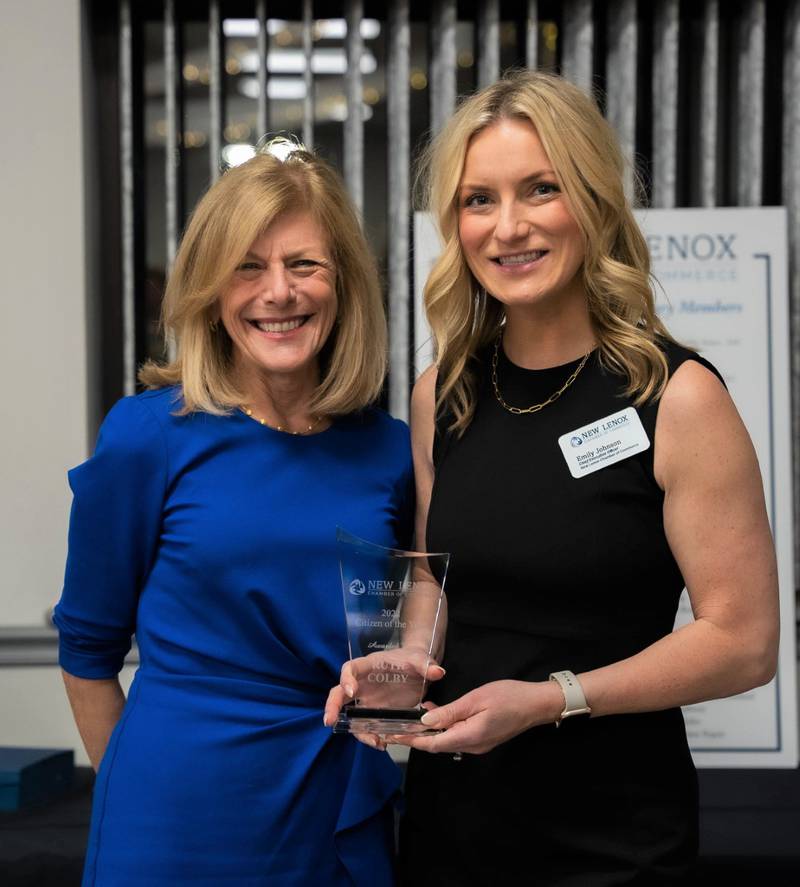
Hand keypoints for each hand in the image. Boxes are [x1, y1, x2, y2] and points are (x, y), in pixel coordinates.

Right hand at [323, 646, 445, 748]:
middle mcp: (362, 683)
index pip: (349, 669)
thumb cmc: (413, 660)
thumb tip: (438, 672)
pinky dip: (369, 735)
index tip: (352, 691)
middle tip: (330, 720)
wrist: (418, 670)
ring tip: (373, 741)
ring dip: (355, 729)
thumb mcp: (420, 660)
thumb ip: (426, 665)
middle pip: (338, 693)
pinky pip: (365, 725)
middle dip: (332, 706)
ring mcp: (366, 699)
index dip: (346, 679)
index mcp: (368, 666)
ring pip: (349, 714)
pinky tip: (382, 743)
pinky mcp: (374, 713)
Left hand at [389, 679, 563, 755]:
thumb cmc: (507, 697)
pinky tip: (437, 711)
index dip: (412, 740)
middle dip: (417, 736)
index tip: (393, 736)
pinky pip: (457, 735)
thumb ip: (450, 712)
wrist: (536, 704)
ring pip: (447, 740)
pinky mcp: (482, 738)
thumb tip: (425, 721)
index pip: (433, 744)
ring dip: (430, 730)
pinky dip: (444, 726)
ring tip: (414, 715)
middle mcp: (471, 746)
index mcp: (468, 737)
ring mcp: (478, 744)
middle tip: (396, 726)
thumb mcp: (475, 699)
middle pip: (438, 744)